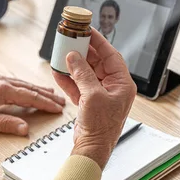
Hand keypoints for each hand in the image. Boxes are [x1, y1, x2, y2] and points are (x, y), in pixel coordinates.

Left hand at [0, 69, 65, 135]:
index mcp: (2, 91)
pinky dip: (21, 84)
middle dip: (45, 94)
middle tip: (60, 100)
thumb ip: (7, 124)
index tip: (58, 108)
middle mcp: (0, 80)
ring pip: (20, 82)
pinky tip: (25, 87)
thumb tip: (25, 129)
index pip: (30, 97)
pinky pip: (9, 79)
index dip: (45, 103)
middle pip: (28, 88)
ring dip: (35, 88)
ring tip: (49, 92)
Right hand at [53, 28, 136, 168]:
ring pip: (86, 73)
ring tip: (62, 54)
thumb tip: (74, 56)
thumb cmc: (101, 127)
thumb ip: (82, 74)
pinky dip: (68, 79)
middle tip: (71, 40)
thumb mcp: (92, 96)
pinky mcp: (89, 102)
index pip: (111, 55)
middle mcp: (113, 87)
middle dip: (83, 52)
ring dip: (73, 65)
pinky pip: (78, 85)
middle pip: (97, 62)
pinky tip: (58, 72)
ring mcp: (101, 95)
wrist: (92, 149)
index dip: (99, 41)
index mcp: (122, 84)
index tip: (88, 30)